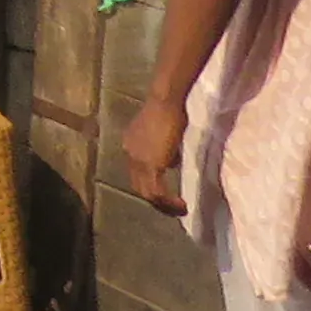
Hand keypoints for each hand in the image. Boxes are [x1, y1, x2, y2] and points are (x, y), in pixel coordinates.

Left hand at [121, 93, 188, 213]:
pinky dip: (168, 202)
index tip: (165, 191)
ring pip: (146, 192)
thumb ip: (165, 148)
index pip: (137, 171)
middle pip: (138, 185)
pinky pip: (157, 192)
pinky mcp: (150, 166)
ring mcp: (137, 161)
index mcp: (130, 144)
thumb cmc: (168, 109)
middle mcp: (129, 154)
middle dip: (155, 198)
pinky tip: (180, 205)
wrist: (165, 101)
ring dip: (163, 204)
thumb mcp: (165, 132)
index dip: (150, 182)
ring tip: (178, 210)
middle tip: (171, 207)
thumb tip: (173, 161)